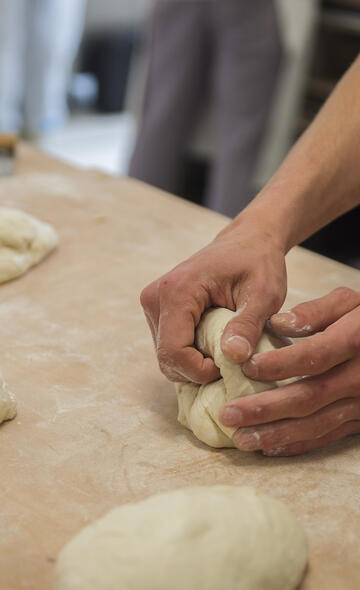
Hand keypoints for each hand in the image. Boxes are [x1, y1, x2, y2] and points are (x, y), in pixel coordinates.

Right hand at [140, 218, 286, 382]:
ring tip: (225, 347)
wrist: (248, 241)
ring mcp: (153, 304)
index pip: (174, 352)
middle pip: (167, 358)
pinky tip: (214, 344)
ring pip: (167, 356)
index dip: (201, 371)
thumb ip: (247, 325)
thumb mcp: (264, 294)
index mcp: (177, 291)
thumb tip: (235, 358)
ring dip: (196, 363)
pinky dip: (191, 355)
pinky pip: (169, 346)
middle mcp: (155, 298)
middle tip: (233, 359)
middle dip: (199, 370)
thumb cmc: (258, 263)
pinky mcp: (157, 310)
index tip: (233, 363)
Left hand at [220, 287, 359, 455]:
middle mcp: (359, 377)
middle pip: (309, 397)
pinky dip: (297, 444)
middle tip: (228, 414)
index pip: (314, 356)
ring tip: (239, 438)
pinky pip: (327, 436)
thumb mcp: (350, 303)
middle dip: (265, 409)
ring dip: (275, 434)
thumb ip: (316, 311)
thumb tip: (278, 323)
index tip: (246, 367)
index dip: (279, 364)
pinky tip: (268, 448)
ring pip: (315, 423)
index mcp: (355, 342)